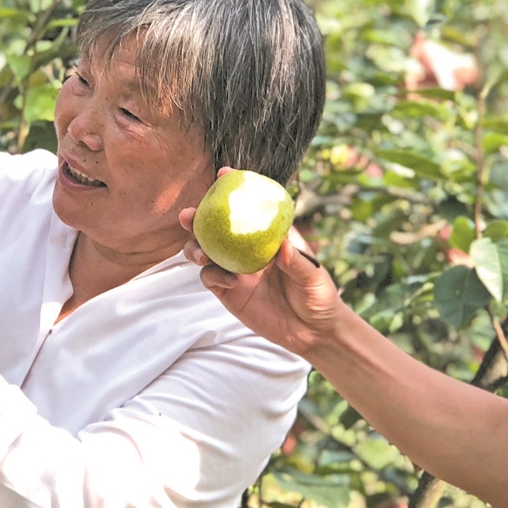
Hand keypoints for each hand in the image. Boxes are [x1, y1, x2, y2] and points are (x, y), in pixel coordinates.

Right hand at [179, 173, 342, 357]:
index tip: (224, 174)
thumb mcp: (313, 276)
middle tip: (189, 215)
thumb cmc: (319, 296)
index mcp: (267, 236)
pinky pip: (210, 279)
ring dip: (195, 247)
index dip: (234, 189)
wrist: (312, 332)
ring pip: (204, 251)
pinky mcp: (229, 293)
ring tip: (200, 253)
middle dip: (198, 217)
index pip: (248, 207)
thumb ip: (297, 262)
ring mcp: (235, 270)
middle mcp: (247, 249)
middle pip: (215, 227)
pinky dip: (212, 276)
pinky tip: (228, 281)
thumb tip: (282, 246)